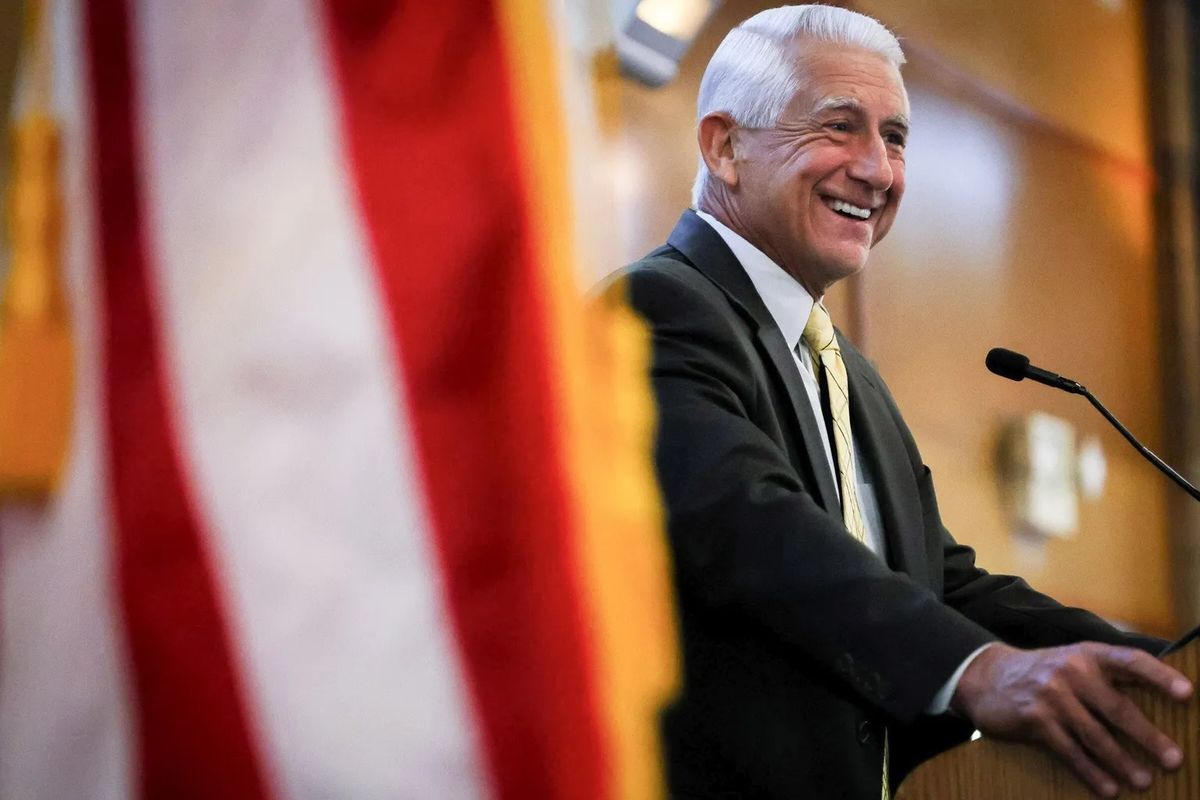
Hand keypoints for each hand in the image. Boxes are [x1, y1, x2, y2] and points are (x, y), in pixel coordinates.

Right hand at [950, 642, 1192, 797]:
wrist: (986, 678)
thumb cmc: (1041, 674)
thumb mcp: (1072, 662)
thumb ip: (1106, 676)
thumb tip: (1155, 702)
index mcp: (1088, 654)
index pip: (1131, 660)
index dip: (1160, 676)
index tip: (1188, 693)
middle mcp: (1072, 671)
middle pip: (1118, 708)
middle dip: (1148, 737)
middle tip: (1173, 759)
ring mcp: (1052, 696)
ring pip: (1095, 735)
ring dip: (1122, 762)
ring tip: (1143, 781)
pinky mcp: (1036, 719)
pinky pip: (1070, 751)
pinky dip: (1091, 773)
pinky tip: (1108, 789)